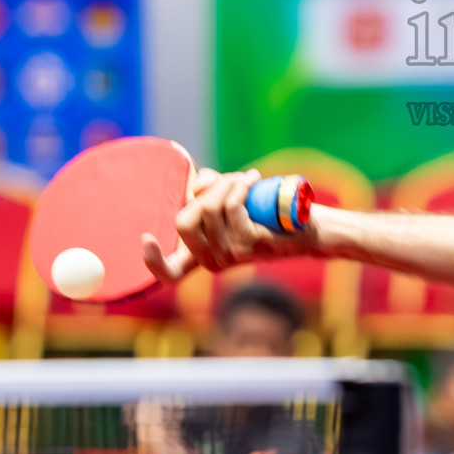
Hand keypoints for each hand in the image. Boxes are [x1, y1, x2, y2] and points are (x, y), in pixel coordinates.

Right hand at [141, 168, 302, 281]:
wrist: (307, 226)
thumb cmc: (266, 212)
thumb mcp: (228, 199)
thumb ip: (205, 191)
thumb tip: (197, 185)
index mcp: (202, 255)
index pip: (170, 273)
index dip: (152, 261)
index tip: (146, 238)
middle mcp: (212, 262)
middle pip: (183, 221)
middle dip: (204, 192)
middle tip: (230, 182)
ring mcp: (229, 256)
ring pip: (209, 207)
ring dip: (228, 182)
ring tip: (246, 179)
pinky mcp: (247, 244)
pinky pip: (230, 206)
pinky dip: (239, 185)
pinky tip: (253, 180)